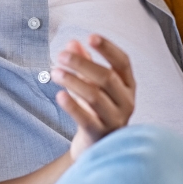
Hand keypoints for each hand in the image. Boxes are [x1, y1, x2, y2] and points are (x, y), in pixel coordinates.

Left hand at [52, 35, 135, 159]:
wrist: (96, 146)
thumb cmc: (96, 110)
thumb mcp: (93, 84)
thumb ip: (85, 63)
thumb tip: (73, 43)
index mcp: (128, 85)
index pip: (122, 62)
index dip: (108, 48)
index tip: (91, 37)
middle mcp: (126, 101)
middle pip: (106, 77)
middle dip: (82, 63)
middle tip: (61, 55)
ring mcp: (115, 119)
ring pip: (95, 96)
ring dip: (73, 81)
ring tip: (55, 72)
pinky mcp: (100, 134)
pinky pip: (86, 118)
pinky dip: (72, 106)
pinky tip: (59, 95)